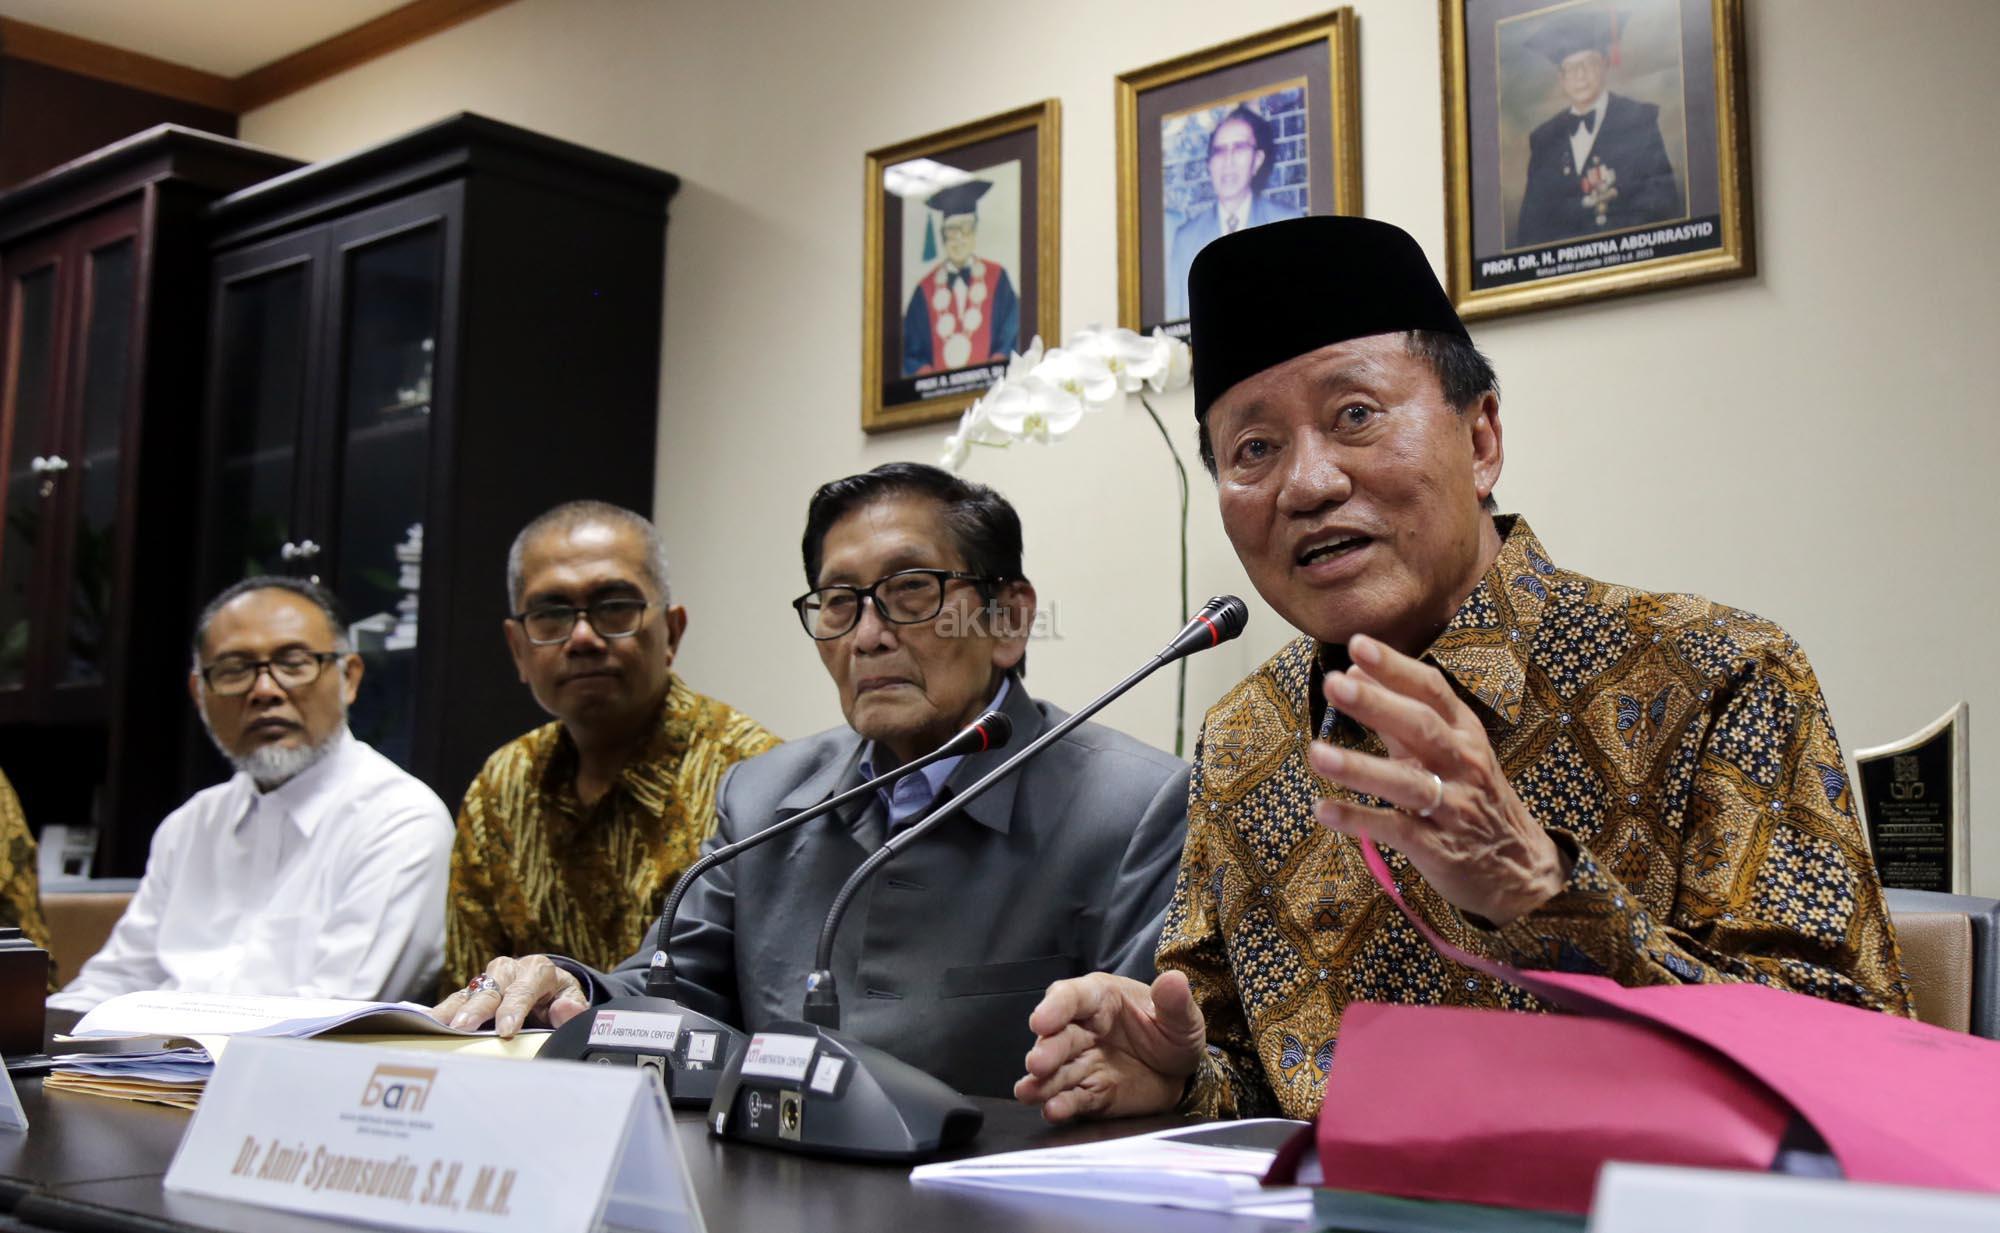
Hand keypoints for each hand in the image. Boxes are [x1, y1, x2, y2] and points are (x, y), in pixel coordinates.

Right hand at [428, 955, 589, 1037]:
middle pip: (491, 988)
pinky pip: (454, 1001)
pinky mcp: (471, 992)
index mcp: (537, 971)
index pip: (525, 989)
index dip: (514, 1008)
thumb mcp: (573, 1001)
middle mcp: (509, 970)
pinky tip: (424, 1024)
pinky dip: (440, 1012)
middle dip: (477, 1008)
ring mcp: (487, 980)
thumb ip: (573, 1008)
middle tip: (462, 1027)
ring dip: (452, 1011)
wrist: (548, 989)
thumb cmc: (559, 998)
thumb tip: (566, 1010)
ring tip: (437, 1028)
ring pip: (468, 993)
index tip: (506, 1029)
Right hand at [1014, 970, 1205, 1123]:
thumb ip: (1174, 1002)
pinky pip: (1074, 1098)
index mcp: (1101, 999)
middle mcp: (1084, 1030)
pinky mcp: (1090, 1093)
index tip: (1040, 1021)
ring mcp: (1084, 1063)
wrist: (1181, 1074)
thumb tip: (1173, 979)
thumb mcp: (1182, 1016)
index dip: (1054, 1008)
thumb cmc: (1173, 1034)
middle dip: (1046, 1049)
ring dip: (1043, 1082)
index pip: (1072, 997)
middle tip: (1037, 1064)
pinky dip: (1062, 1105)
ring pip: (1058, 1071)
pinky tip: (1053, 1110)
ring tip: (1028, 1093)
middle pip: (1058, 1037)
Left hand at [1309, 633, 1568, 926]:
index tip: (1357, 645)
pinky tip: (1322, 809)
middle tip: (1335, 684)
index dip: (1396, 667)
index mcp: (1464, 732)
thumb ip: (1400, 714)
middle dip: (1377, 705)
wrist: (1521, 868)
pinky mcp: (1440, 848)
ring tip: (1316, 753)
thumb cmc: (1473, 796)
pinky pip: (1396, 831)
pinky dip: (1359, 820)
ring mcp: (1453, 806)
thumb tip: (1355, 670)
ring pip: (1407, 782)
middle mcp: (1463, 763)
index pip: (1432, 690)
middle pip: (1421, 728)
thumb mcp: (1450, 750)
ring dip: (1360, 767)